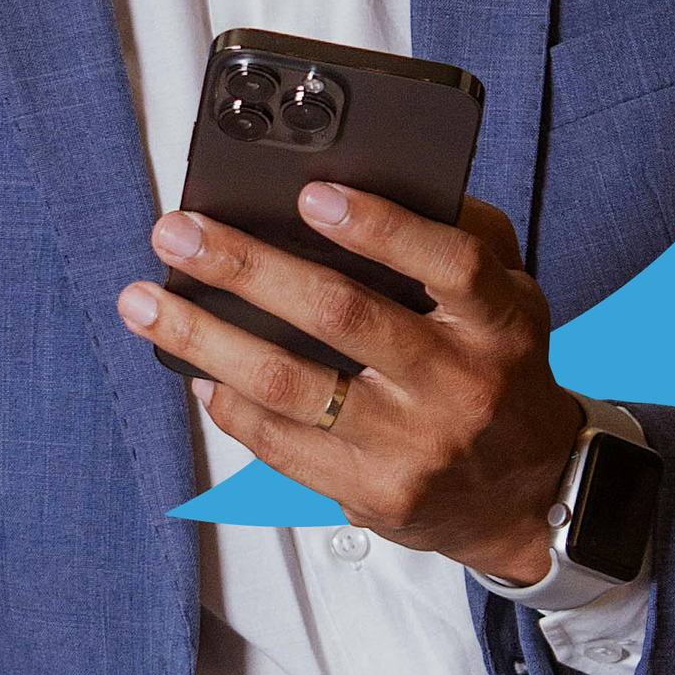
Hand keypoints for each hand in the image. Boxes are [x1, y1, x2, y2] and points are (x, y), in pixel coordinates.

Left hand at [115, 185, 581, 582]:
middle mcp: (458, 384)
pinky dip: (230, 403)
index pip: (449, 264)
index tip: (309, 194)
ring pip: (291, 385)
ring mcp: (412, 445)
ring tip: (144, 303)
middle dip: (246, 268)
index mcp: (498, 322)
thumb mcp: (511, 295)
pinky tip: (193, 367)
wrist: (529, 491)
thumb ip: (460, 235)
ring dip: (205, 339)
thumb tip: (363, 182)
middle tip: (177, 232)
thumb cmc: (501, 368)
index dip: (380, 227)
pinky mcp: (373, 492)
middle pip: (342, 317)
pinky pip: (282, 445)